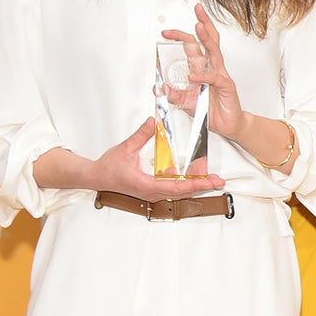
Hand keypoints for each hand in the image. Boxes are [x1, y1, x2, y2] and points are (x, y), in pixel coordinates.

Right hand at [92, 118, 223, 201]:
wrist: (96, 177)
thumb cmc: (108, 167)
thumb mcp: (125, 148)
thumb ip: (140, 135)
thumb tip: (152, 122)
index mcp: (145, 185)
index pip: (175, 187)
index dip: (194, 184)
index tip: (208, 182)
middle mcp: (151, 192)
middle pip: (182, 192)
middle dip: (201, 186)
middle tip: (218, 181)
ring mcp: (152, 192)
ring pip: (178, 192)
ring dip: (195, 186)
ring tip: (212, 180)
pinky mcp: (151, 190)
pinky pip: (172, 189)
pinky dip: (185, 184)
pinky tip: (195, 178)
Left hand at [164, 3, 242, 137]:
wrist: (228, 124)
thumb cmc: (211, 111)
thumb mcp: (186, 102)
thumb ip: (173, 94)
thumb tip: (158, 88)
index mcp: (203, 68)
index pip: (194, 45)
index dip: (181, 36)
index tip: (166, 32)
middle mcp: (212, 68)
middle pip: (209, 40)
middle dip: (203, 23)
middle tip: (197, 9)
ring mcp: (220, 76)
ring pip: (214, 52)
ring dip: (206, 38)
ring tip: (199, 27)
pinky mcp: (226, 87)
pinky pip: (213, 79)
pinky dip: (202, 77)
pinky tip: (193, 76)